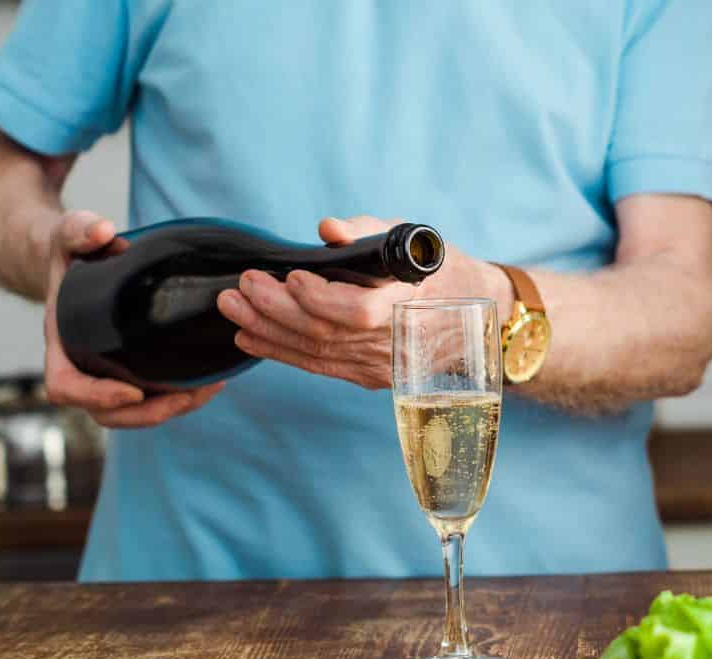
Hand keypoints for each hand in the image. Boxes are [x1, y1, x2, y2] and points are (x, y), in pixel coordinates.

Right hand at [42, 210, 223, 426]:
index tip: (132, 390)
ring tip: (208, 390)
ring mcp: (106, 375)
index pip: (65, 386)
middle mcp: (82, 366)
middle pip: (105, 414)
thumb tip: (104, 231)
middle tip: (186, 396)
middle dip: (146, 413)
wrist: (81, 263)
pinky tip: (212, 382)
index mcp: (62, 343)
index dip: (95, 396)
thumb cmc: (73, 252)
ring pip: (133, 414)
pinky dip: (181, 397)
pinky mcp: (132, 373)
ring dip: (171, 409)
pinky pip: (152, 399)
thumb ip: (79, 230)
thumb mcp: (69, 233)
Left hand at [219, 216, 510, 389]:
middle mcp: (396, 343)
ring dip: (267, 330)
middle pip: (326, 335)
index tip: (291, 276)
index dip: (320, 298)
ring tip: (233, 306)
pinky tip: (249, 336)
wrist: (478, 317)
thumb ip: (366, 231)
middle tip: (242, 286)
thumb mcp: (412, 237)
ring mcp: (382, 366)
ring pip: (316, 353)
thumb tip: (327, 229)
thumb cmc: (439, 268)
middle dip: (276, 310)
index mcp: (412, 305)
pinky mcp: (369, 376)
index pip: (359, 312)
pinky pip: (319, 366)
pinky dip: (280, 351)